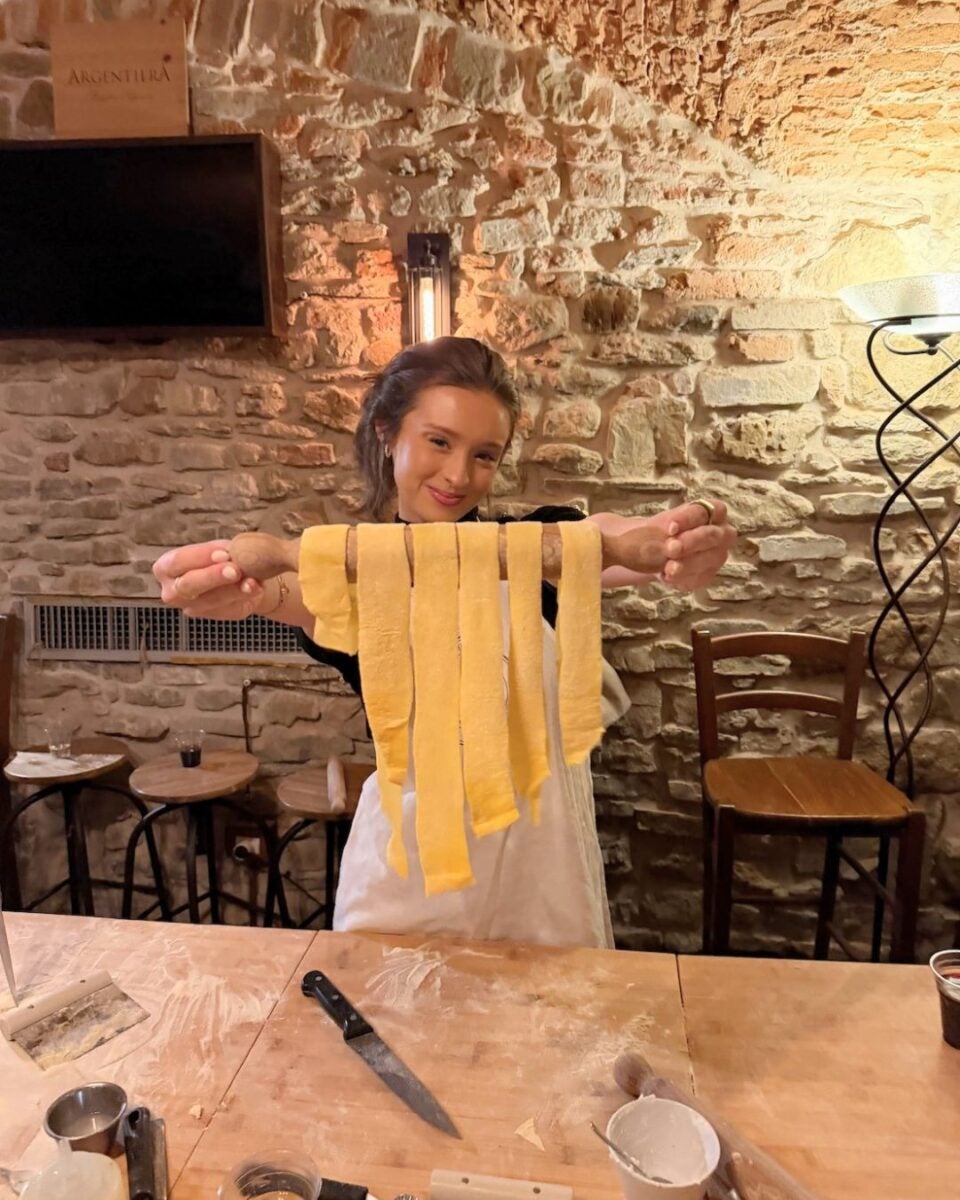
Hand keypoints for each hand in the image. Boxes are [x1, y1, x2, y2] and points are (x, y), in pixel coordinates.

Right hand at [152, 539, 266, 619]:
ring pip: (210, 600)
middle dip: (213, 576)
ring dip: (233, 589)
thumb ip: (223, 551)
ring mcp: (191, 608)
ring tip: (250, 580)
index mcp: (166, 567)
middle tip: (235, 570)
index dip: (201, 557)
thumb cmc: (223, 557)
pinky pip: (227, 609)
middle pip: (188, 585)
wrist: (242, 574)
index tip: (224, 553)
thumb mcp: (220, 548)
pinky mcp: (213, 616)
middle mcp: (173, 591)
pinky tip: (254, 588)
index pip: (178, 561)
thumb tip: (232, 556)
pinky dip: (243, 597)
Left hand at [646, 501, 736, 590]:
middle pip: (711, 535)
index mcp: (712, 510)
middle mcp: (721, 532)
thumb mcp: (657, 525)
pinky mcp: (709, 574)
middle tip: (671, 549)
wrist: (652, 552)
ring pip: (708, 559)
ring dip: (687, 564)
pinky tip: (668, 576)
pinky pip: (701, 577)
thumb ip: (660, 532)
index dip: (687, 520)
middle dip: (690, 542)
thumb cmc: (659, 532)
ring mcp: (718, 554)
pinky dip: (684, 578)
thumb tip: (669, 544)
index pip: (702, 512)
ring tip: (668, 568)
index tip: (671, 528)